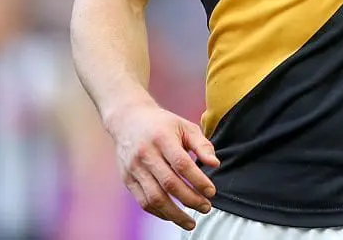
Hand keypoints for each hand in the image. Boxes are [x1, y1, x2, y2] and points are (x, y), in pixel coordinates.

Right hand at [108, 101, 220, 230]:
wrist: (128, 120)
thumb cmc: (162, 124)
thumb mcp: (184, 126)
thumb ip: (201, 144)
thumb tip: (215, 164)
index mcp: (162, 138)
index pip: (182, 164)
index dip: (198, 181)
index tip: (212, 192)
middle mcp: (146, 154)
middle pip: (169, 183)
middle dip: (190, 200)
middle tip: (206, 208)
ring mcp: (134, 168)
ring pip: (154, 198)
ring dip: (174, 214)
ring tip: (191, 222)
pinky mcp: (127, 179)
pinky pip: (143, 202)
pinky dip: (159, 213)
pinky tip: (173, 216)